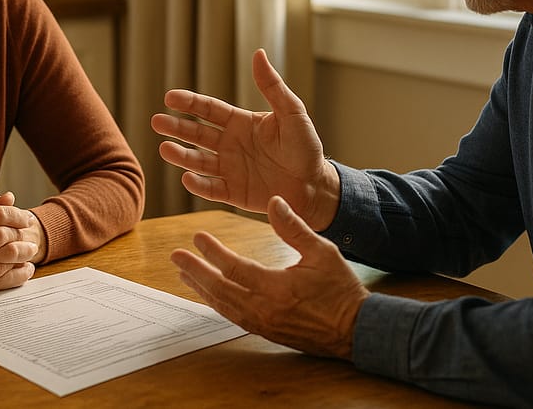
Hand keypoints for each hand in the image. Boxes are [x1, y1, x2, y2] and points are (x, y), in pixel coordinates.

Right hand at [151, 47, 339, 229]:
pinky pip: (211, 188)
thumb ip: (272, 87)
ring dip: (181, 155)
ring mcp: (229, 169)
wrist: (316, 187)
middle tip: (156, 121)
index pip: (208, 110)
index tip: (169, 98)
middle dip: (176, 128)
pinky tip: (187, 178)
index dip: (189, 103)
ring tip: (165, 149)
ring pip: (198, 161)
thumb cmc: (306, 148)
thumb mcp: (292, 113)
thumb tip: (258, 53)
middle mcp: (230, 145)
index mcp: (240, 123)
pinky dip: (198, 185)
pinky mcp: (233, 193)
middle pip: (196, 134)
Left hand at [171, 196, 368, 358]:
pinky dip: (217, 303)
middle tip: (176, 257)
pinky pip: (233, 316)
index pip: (236, 268)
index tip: (197, 237)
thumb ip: (294, 228)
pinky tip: (209, 294)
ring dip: (202, 288)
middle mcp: (265, 310)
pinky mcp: (265, 332)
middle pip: (220, 290)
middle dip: (196, 272)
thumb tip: (274, 201)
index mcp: (278, 288)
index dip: (213, 253)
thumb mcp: (322, 252)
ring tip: (185, 274)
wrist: (356, 330)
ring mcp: (263, 324)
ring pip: (223, 306)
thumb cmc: (341, 289)